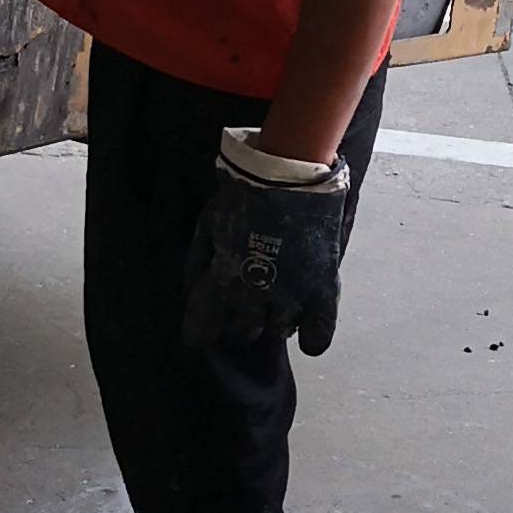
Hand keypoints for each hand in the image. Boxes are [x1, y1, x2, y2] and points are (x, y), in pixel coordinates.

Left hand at [182, 136, 355, 358]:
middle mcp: (255, 297)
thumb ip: (196, 262)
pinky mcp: (322, 289)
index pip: (202, 327)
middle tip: (239, 307)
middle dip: (235, 323)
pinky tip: (307, 338)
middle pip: (242, 331)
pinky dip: (312, 339)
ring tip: (270, 306)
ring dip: (269, 324)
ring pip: (276, 332)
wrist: (289, 173)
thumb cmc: (242, 194)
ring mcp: (292, 295)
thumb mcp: (206, 224)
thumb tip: (190, 289)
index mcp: (223, 280)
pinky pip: (319, 331)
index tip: (199, 332)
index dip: (197, 333)